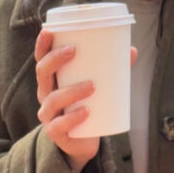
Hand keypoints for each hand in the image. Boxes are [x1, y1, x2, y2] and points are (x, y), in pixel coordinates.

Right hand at [34, 30, 137, 172]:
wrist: (81, 142)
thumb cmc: (86, 105)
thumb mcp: (96, 86)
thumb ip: (112, 69)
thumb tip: (131, 50)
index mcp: (52, 80)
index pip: (41, 59)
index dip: (42, 45)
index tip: (49, 30)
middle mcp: (46, 94)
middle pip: (42, 73)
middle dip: (55, 60)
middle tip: (73, 51)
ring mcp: (49, 114)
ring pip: (52, 100)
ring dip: (71, 91)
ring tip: (92, 85)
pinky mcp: (56, 133)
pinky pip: (59, 125)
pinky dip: (72, 118)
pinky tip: (85, 112)